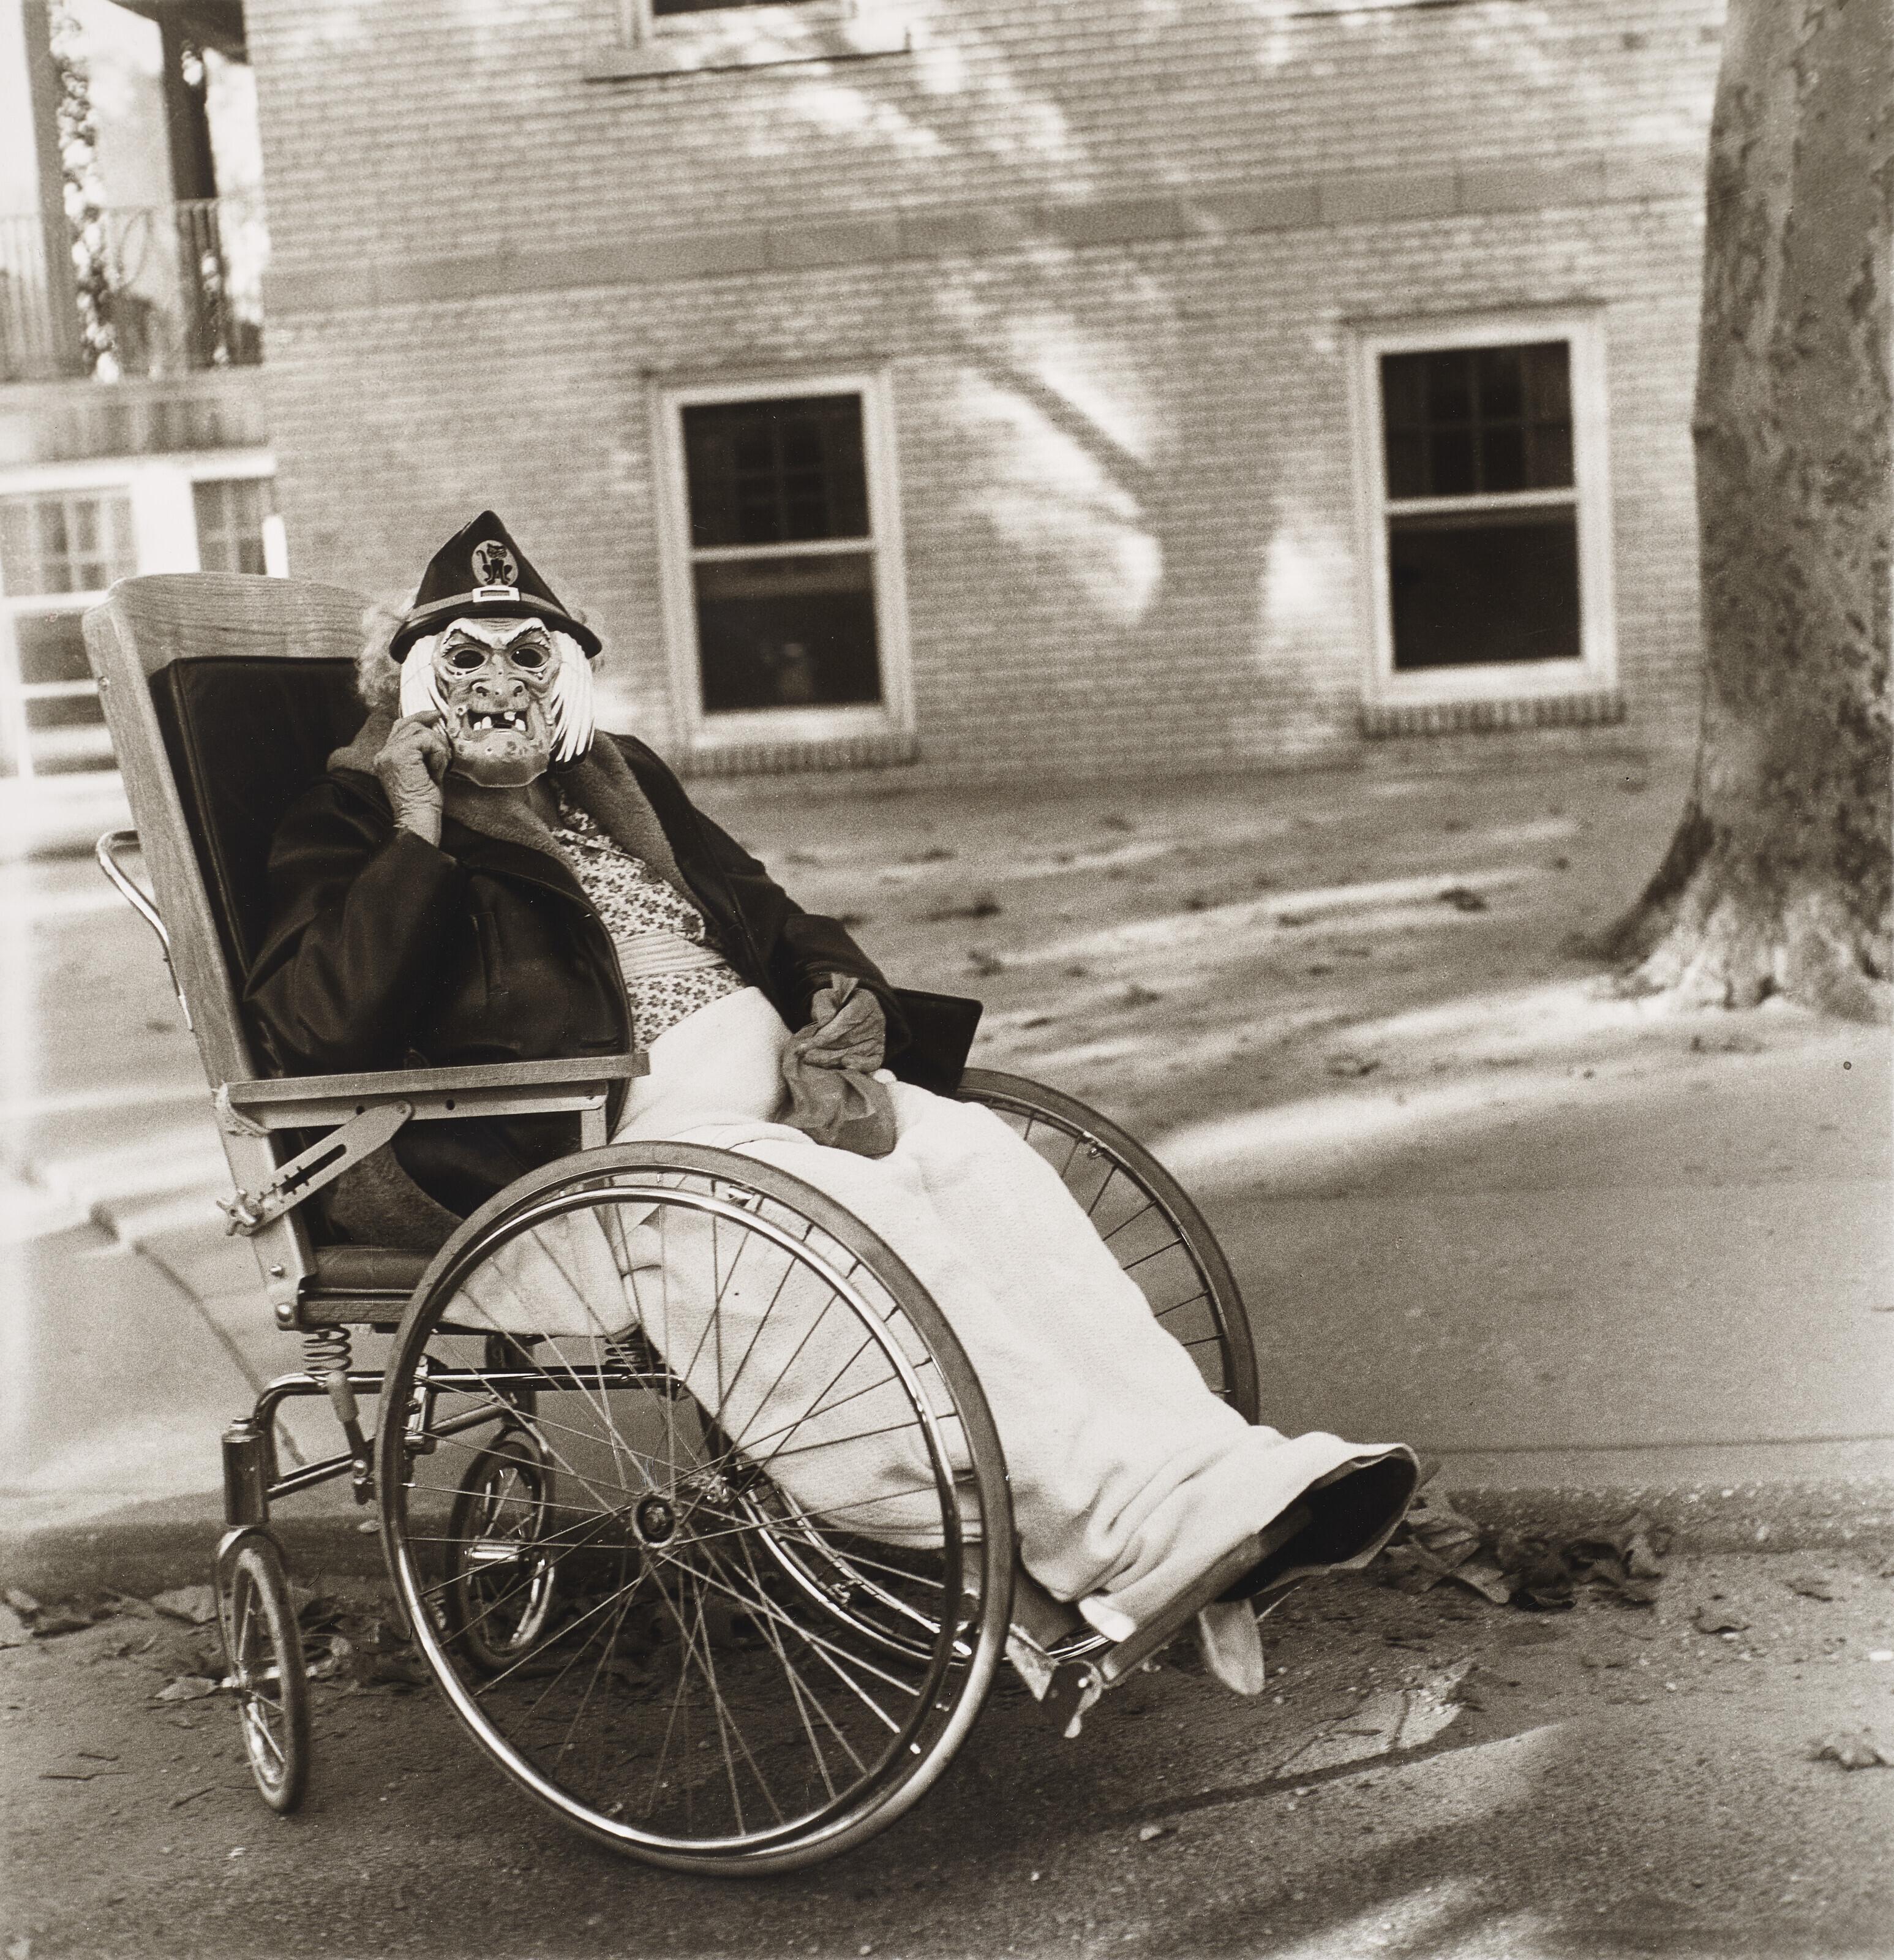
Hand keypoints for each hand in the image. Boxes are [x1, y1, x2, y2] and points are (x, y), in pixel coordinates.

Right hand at [374, 711, 450, 845]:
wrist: (417, 818)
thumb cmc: (424, 801)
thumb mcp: (423, 771)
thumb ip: (422, 752)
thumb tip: (436, 733)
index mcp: (386, 758)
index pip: (400, 727)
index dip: (419, 719)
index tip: (435, 716)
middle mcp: (383, 753)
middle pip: (408, 724)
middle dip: (431, 729)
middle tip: (443, 735)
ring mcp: (389, 753)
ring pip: (420, 731)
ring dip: (436, 747)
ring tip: (437, 767)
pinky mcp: (400, 754)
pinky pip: (426, 739)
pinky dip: (437, 752)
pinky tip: (436, 769)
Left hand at [800, 974, 884, 1068]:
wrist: (848, 1012)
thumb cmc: (835, 1005)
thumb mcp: (825, 998)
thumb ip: (823, 1006)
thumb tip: (824, 1021)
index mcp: (865, 1001)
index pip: (847, 1020)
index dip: (827, 1034)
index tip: (807, 1044)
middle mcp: (876, 1019)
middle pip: (849, 1039)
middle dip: (825, 1049)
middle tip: (805, 1056)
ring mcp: (878, 1037)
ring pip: (854, 1052)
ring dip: (831, 1059)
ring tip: (811, 1060)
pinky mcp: (879, 1051)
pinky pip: (871, 1063)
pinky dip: (857, 1066)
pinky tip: (843, 1065)